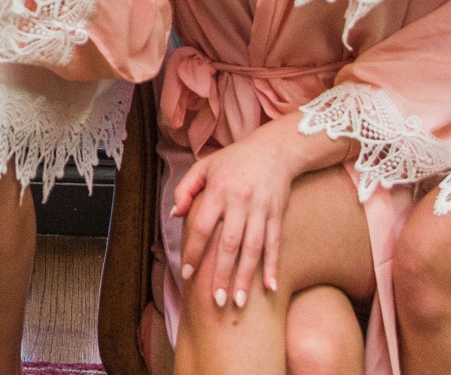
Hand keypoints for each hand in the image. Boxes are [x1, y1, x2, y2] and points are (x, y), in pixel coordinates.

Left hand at [173, 125, 305, 309]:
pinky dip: (273, 266)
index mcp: (218, 190)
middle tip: (216, 301)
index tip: (187, 274)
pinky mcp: (277, 214)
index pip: (202, 226)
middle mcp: (239, 201)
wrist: (275, 148)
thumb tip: (174, 216)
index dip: (193, 251)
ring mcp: (260, 209)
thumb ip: (186, 188)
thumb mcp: (205, 165)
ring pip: (252, 248)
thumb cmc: (235, 159)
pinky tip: (271, 287)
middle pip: (229, 243)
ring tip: (239, 302)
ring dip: (246, 277)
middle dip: (222, 274)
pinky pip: (274, 243)